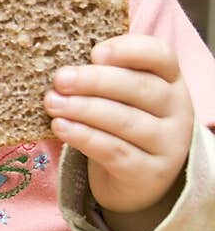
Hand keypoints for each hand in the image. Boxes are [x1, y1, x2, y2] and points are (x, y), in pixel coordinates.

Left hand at [44, 34, 194, 230]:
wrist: (137, 180)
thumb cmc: (124, 126)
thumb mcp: (124, 97)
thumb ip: (106, 77)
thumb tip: (66, 68)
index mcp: (171, 80)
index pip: (161, 55)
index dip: (129, 50)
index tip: (95, 53)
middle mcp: (177, 110)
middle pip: (139, 87)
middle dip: (94, 81)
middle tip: (60, 80)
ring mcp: (168, 144)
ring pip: (125, 121)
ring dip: (83, 109)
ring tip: (53, 104)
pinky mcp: (149, 172)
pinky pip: (114, 151)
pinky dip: (84, 137)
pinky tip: (61, 127)